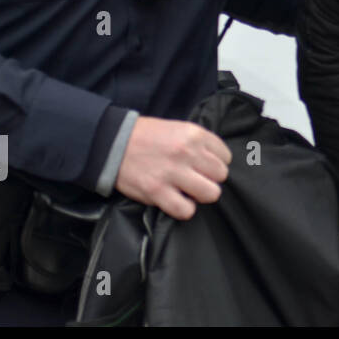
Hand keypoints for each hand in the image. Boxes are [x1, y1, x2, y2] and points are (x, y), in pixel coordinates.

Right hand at [115, 116, 232, 220]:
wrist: (113, 143)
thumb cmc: (147, 136)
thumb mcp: (178, 128)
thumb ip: (199, 143)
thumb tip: (216, 161)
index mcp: (194, 134)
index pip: (225, 156)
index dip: (216, 163)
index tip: (205, 166)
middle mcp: (187, 153)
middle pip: (221, 175)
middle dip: (211, 179)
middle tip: (197, 179)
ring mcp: (172, 173)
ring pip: (210, 193)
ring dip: (201, 195)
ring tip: (189, 191)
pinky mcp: (157, 191)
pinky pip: (185, 210)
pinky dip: (184, 209)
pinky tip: (177, 201)